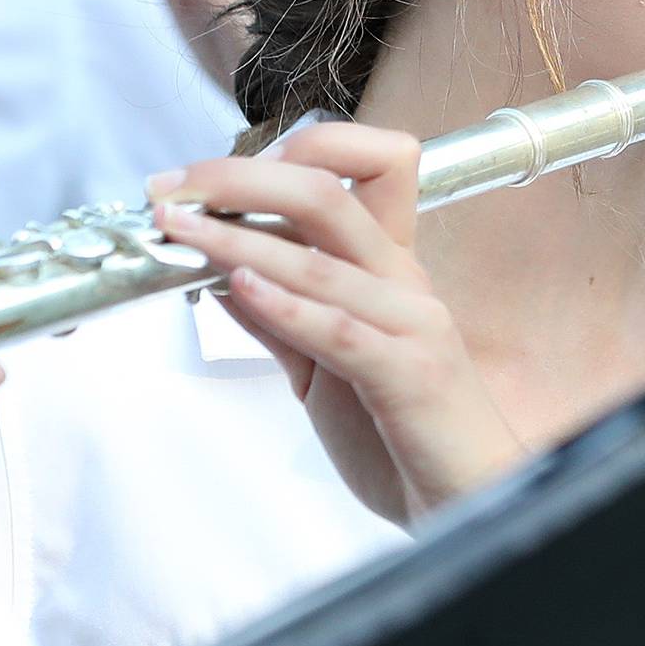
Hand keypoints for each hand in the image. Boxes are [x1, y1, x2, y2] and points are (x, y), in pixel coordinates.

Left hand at [148, 128, 522, 524]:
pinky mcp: (408, 374)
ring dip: (236, 237)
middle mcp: (404, 279)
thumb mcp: (326, 364)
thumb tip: (218, 269)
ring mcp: (411, 322)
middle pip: (328, 193)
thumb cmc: (404, 431)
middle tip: (173, 187)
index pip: (373, 163)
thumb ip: (279, 316)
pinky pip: (340, 329)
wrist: (471, 497)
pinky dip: (284, 304)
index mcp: (391, 265)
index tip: (217, 171)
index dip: (299, 148)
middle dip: (239, 178)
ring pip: (319, 260)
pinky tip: (237, 286)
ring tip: (179, 230)